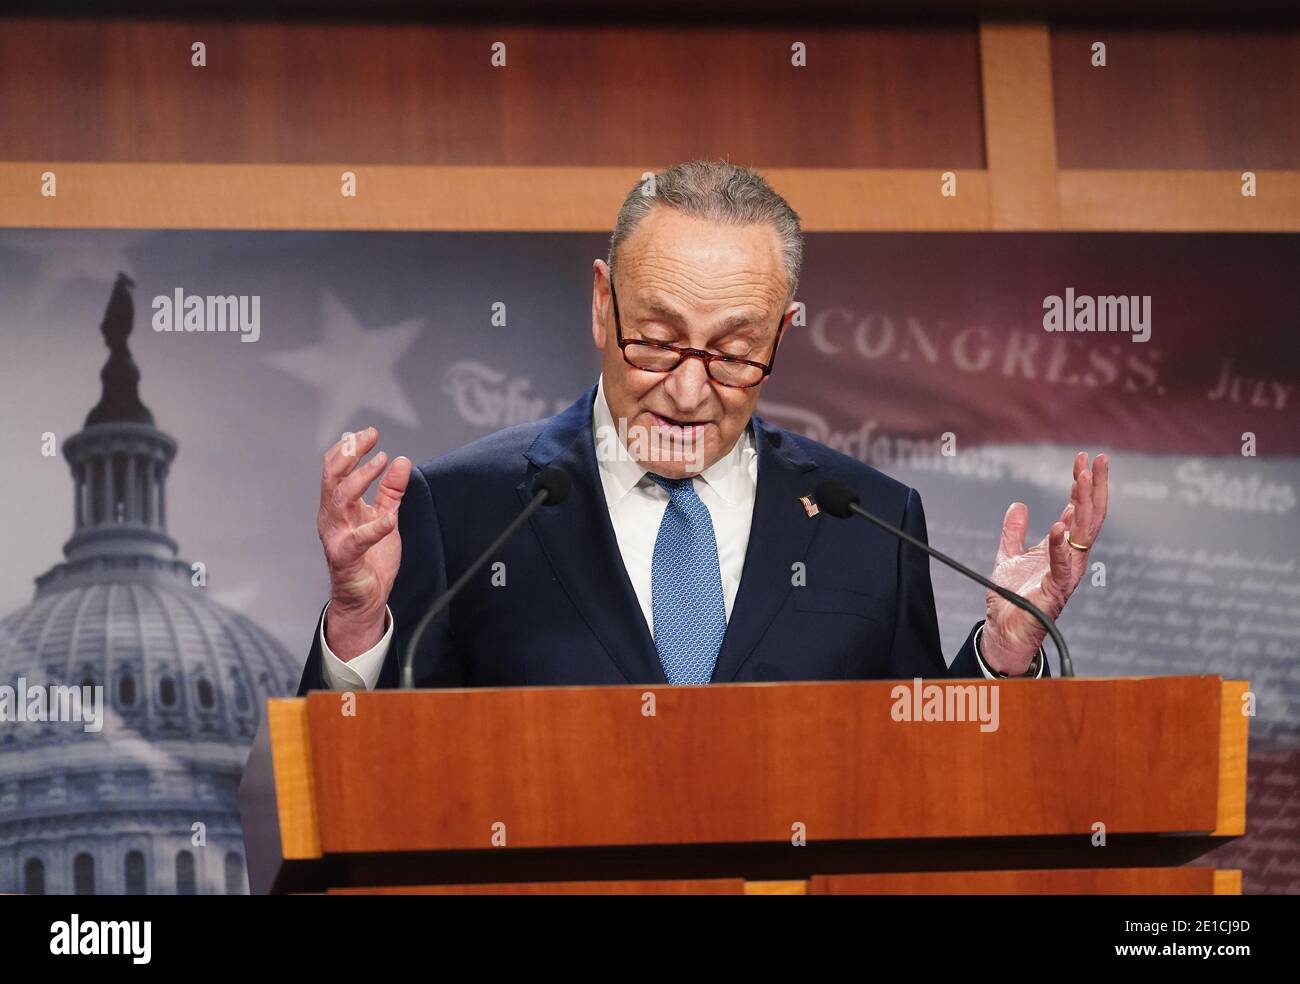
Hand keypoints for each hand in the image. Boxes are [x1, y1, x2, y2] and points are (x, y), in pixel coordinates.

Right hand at [317, 427, 410, 659]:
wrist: (364, 598)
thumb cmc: (371, 558)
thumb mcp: (385, 516)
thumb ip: (392, 491)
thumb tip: (401, 460)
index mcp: (338, 506)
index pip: (335, 469)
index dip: (349, 448)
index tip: (369, 433)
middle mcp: (332, 517)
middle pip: (332, 477)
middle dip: (349, 453)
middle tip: (369, 438)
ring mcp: (336, 536)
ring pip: (339, 500)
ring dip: (360, 478)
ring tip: (381, 462)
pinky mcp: (345, 557)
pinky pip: (358, 540)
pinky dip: (374, 528)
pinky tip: (389, 519)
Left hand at [980, 451, 1108, 673]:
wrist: (1003, 631)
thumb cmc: (1011, 598)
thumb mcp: (1008, 555)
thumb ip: (1014, 531)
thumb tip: (1018, 505)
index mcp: (1061, 548)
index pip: (1077, 509)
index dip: (1080, 484)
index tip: (1081, 459)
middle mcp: (1071, 557)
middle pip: (1090, 516)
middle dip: (1095, 486)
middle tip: (1097, 459)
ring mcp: (1067, 573)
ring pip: (1083, 534)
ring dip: (1083, 505)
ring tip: (1082, 478)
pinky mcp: (1056, 591)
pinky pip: (1062, 565)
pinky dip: (1060, 545)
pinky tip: (1059, 525)